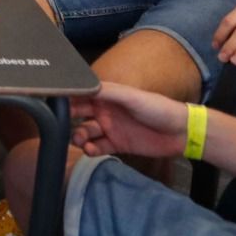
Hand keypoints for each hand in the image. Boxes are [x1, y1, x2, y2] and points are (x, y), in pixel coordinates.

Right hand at [71, 82, 190, 159]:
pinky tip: (91, 150)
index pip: (82, 94)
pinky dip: (91, 150)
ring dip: (80, 136)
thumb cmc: (158, 108)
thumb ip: (107, 91)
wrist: (180, 132)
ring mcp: (110, 128)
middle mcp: (105, 110)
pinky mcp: (117, 145)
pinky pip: (98, 147)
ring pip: (86, 132)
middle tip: (63, 124)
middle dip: (68, 119)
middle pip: (79, 114)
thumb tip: (81, 84)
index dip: (68, 97)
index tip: (55, 102)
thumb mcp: (131, 96)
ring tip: (82, 141)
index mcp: (107, 95)